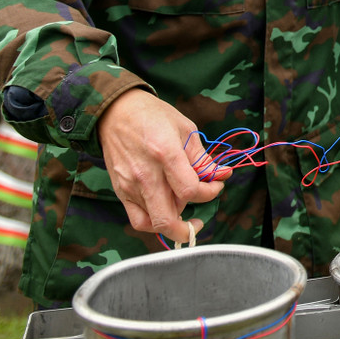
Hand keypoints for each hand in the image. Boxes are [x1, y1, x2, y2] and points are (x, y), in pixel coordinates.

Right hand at [97, 89, 227, 241]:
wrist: (116, 112)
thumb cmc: (153, 116)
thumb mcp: (185, 129)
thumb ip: (202, 158)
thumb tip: (222, 175)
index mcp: (165, 154)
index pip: (189, 190)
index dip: (209, 192)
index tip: (216, 184)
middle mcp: (145, 175)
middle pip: (168, 218)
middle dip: (190, 226)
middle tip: (201, 217)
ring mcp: (130, 186)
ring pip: (155, 222)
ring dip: (174, 221)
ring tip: (183, 208)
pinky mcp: (120, 191)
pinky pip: (138, 220)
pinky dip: (154, 224)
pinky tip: (166, 213)